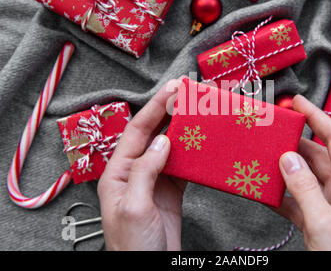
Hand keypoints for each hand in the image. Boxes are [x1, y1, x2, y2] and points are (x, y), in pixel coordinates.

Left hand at [98, 79, 185, 250]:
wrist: (151, 270)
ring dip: (183, 129)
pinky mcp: (170, 190)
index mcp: (117, 174)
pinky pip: (182, 165)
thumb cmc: (133, 247)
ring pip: (170, 147)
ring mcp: (154, 181)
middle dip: (169, 111)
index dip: (155, 108)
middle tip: (187, 92)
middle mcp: (135, 173)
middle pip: (154, 134)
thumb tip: (162, 141)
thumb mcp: (134, 207)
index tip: (171, 90)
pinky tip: (201, 143)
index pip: (137, 131)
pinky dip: (193, 152)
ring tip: (197, 112)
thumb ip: (145, 171)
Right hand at [275, 95, 330, 250]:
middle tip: (273, 130)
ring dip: (285, 169)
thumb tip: (286, 159)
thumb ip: (304, 189)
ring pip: (305, 177)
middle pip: (318, 156)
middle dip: (295, 143)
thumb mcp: (324, 222)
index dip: (317, 117)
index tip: (297, 102)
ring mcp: (329, 205)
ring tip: (263, 156)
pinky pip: (296, 199)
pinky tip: (264, 189)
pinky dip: (280, 194)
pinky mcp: (317, 220)